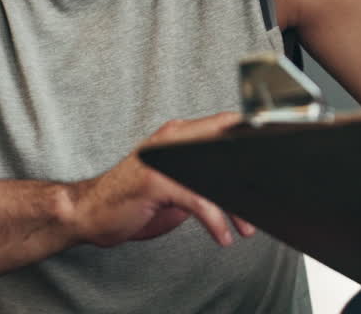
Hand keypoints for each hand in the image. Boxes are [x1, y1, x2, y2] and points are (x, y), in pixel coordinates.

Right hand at [63, 112, 255, 247]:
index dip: (251, 139)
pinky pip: (198, 199)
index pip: (225, 125)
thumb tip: (241, 182)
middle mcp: (173, 139)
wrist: (89, 212)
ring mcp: (163, 157)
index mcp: (179, 134)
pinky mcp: (155, 180)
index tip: (271, 164)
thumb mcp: (176, 183)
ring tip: (247, 227)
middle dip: (249, 178)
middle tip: (262, 202)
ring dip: (236, 206)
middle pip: (225, 149)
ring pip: (215, 176)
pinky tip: (222, 235)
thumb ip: (202, 174)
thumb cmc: (133, 199)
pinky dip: (215, 220)